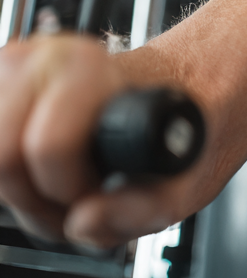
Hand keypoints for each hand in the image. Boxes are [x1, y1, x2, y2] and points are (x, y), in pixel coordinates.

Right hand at [0, 34, 190, 246]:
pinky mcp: (6, 82)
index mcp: (88, 66)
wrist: (190, 75)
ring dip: (22, 187)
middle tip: (80, 198)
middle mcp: (45, 57)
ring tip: (68, 184)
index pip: (47, 146)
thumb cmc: (189, 113)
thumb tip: (83, 221)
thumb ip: (146, 206)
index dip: (71, 189)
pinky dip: (15, 171)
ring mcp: (18, 64)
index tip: (97, 191)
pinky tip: (49, 168)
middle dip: (38, 197)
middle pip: (5, 158)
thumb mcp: (197, 170)